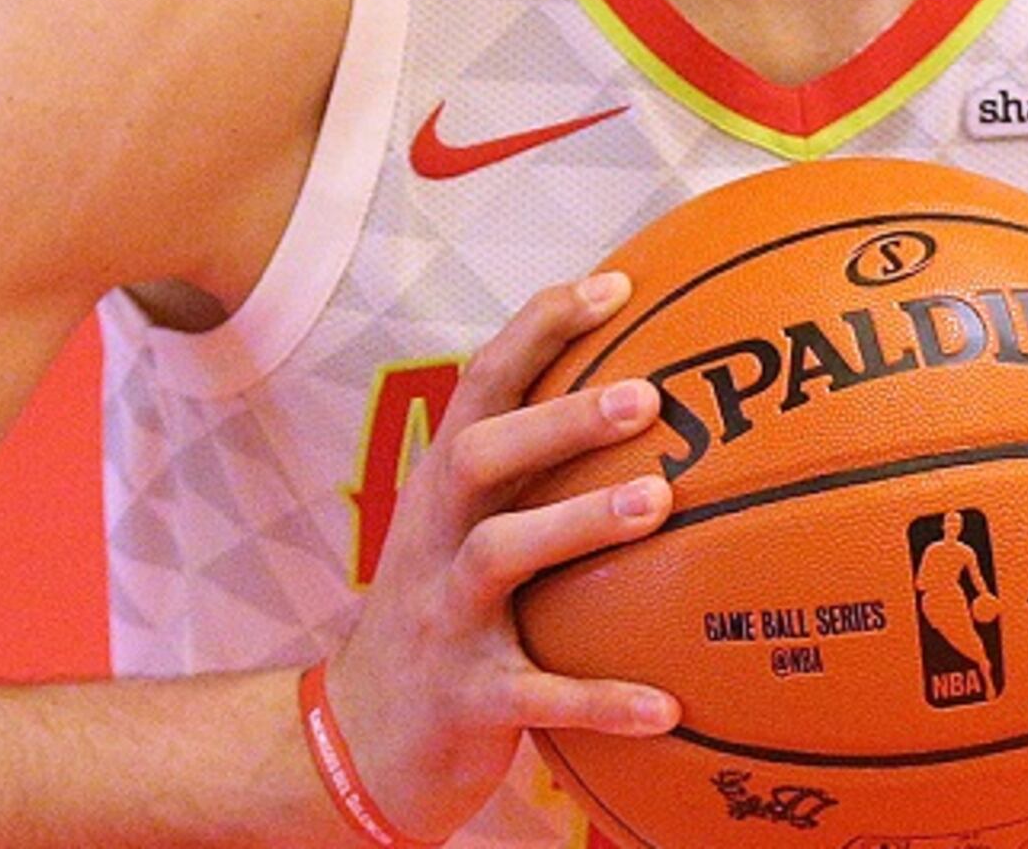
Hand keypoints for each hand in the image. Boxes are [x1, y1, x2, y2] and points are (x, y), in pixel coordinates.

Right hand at [318, 271, 681, 840]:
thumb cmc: (445, 614)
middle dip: (558, 419)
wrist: (360, 740)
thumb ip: (536, 472)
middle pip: (479, 455)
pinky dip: (600, 699)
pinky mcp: (465, 700)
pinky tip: (667, 705)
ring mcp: (444, 619)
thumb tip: (654, 394)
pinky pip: (537, 696)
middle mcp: (434, 539)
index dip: (540, 329)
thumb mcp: (469, 532)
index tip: (615, 286)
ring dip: (577, 523)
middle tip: (648, 395)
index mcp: (443, 489)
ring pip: (498, 554)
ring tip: (658, 504)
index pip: (483, 384)